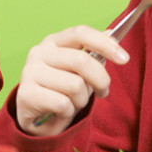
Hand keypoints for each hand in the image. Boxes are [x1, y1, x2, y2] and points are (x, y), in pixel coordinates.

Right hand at [14, 25, 128, 135]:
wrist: (34, 118)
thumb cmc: (59, 91)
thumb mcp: (78, 72)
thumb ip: (92, 54)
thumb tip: (112, 33)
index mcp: (53, 42)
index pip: (81, 33)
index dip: (105, 44)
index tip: (124, 59)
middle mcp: (39, 52)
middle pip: (82, 61)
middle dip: (100, 80)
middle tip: (103, 92)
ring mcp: (30, 72)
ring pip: (75, 85)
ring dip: (82, 100)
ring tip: (73, 103)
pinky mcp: (26, 94)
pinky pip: (63, 104)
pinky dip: (69, 112)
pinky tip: (60, 112)